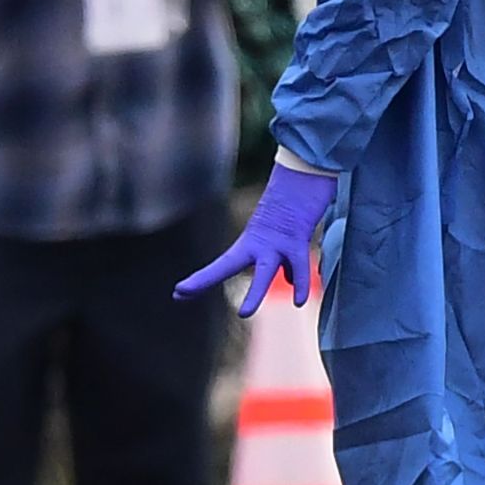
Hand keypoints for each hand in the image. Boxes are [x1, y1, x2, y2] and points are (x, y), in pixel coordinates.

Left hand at [173, 164, 336, 315]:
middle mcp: (260, 241)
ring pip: (265, 270)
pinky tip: (298, 300)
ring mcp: (278, 239)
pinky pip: (300, 263)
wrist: (305, 170)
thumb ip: (285, 259)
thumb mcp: (287, 236)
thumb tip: (288, 280)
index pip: (223, 264)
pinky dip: (301, 282)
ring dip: (256, 293)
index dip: (202, 279)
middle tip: (178, 293)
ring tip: (245, 314)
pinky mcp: (299, 234)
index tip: (178, 293)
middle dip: (205, 278)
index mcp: (253, 241)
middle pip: (228, 263)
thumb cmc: (296, 201)